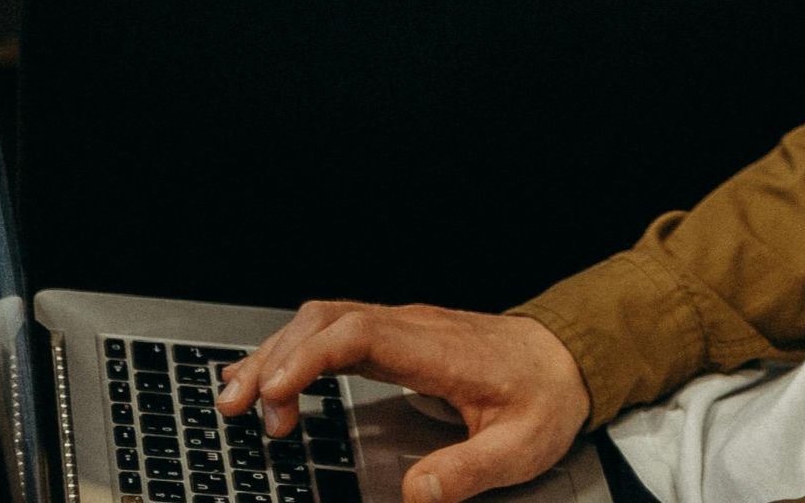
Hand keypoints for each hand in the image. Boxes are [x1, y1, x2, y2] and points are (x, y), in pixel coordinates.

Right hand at [215, 301, 591, 502]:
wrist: (568, 359)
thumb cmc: (546, 397)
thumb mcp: (522, 446)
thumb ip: (471, 471)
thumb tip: (419, 495)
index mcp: (440, 349)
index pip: (360, 333)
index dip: (310, 358)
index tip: (275, 394)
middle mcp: (414, 327)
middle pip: (327, 320)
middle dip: (274, 358)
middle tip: (237, 410)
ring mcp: (403, 327)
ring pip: (323, 321)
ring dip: (276, 354)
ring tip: (237, 402)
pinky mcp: (395, 337)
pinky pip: (333, 332)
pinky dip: (293, 352)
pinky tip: (267, 379)